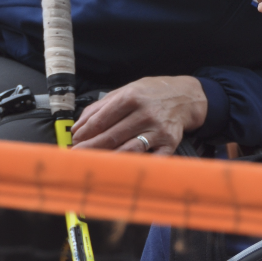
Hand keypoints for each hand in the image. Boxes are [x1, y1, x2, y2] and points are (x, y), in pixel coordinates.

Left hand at [71, 76, 207, 154]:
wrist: (186, 96)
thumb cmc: (152, 94)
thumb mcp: (127, 90)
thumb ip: (101, 106)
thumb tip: (78, 126)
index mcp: (132, 97)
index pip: (101, 119)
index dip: (85, 133)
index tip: (75, 141)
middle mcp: (145, 113)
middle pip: (111, 136)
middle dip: (90, 148)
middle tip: (77, 156)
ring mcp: (158, 129)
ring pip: (128, 150)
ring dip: (108, 159)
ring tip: (94, 164)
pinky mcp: (169, 142)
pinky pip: (151, 159)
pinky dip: (137, 166)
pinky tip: (123, 170)